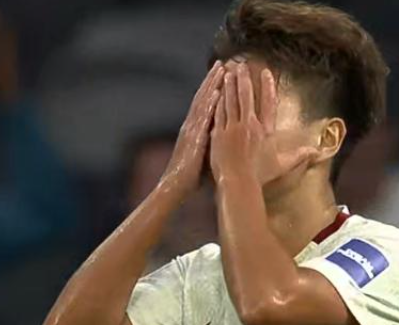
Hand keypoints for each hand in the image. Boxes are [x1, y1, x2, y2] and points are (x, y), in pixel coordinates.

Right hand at [160, 61, 223, 196]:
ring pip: (202, 102)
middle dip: (212, 80)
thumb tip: (223, 138)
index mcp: (194, 129)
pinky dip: (210, 103)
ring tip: (221, 70)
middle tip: (222, 63)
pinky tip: (217, 92)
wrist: (175, 186)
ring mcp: (191, 130)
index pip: (203, 104)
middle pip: (202, 97)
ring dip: (211, 85)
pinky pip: (203, 117)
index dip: (211, 88)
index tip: (221, 74)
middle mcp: (191, 125)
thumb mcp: (203, 154)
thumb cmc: (191, 176)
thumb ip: (211, 142)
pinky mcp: (194, 137)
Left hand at [210, 63, 316, 185]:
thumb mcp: (283, 164)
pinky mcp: (218, 134)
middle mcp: (248, 125)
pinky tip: (217, 92)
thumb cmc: (261, 175)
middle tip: (240, 64)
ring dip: (229, 86)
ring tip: (228, 73)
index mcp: (264, 130)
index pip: (268, 103)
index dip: (267, 86)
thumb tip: (318, 151)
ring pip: (230, 101)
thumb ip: (300, 154)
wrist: (238, 182)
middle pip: (245, 97)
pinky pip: (218, 113)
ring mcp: (231, 128)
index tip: (265, 72)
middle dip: (243, 79)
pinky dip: (218, 101)